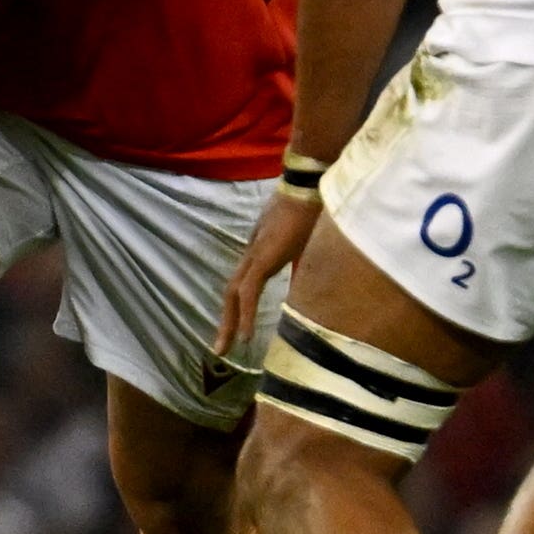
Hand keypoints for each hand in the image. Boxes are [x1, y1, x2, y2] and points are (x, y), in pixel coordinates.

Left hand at [213, 192, 316, 357]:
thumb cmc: (312, 206)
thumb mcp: (306, 239)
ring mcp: (255, 255)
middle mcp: (253, 254)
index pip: (243, 283)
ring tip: (225, 349)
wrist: (307, 184)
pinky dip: (244, 314)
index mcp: (261, 250)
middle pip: (232, 292)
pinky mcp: (262, 258)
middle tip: (220, 349)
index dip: (238, 305)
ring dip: (228, 323)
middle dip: (225, 321)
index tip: (238, 326)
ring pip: (234, 295)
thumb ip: (302, 258)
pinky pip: (248, 291)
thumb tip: (310, 277)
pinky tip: (244, 336)